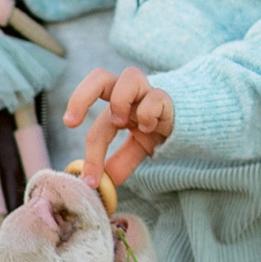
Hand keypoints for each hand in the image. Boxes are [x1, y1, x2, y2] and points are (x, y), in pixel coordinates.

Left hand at [67, 63, 174, 190]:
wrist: (189, 127)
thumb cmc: (155, 132)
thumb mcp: (134, 150)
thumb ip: (118, 164)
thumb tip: (99, 186)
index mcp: (114, 102)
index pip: (91, 107)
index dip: (84, 133)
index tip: (84, 164)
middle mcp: (129, 93)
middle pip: (100, 76)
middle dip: (81, 96)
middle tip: (71, 122)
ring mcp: (149, 93)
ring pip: (131, 75)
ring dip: (120, 101)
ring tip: (122, 123)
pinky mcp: (169, 100)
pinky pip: (157, 97)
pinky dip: (149, 113)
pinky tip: (149, 128)